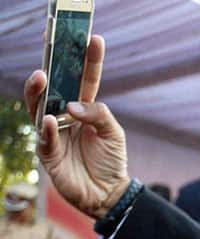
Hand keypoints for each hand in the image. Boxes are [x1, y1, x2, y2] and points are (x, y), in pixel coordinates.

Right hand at [24, 35, 130, 218]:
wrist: (108, 193)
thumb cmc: (111, 161)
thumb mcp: (114, 134)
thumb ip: (99, 115)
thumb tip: (73, 106)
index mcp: (84, 109)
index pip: (85, 80)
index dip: (88, 60)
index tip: (93, 38)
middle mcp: (65, 117)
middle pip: (53, 89)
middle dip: (50, 70)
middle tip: (52, 50)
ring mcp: (54, 134)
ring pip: (40, 108)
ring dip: (38, 93)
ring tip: (41, 77)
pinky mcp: (48, 153)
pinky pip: (45, 137)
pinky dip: (47, 128)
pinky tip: (50, 118)